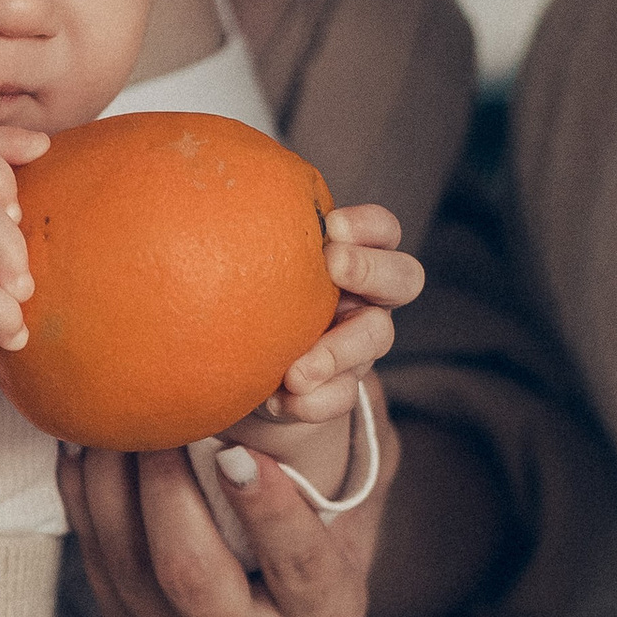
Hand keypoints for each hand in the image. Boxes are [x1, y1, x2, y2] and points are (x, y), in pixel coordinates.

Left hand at [63, 427, 397, 616]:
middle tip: (160, 419)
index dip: (268, 511)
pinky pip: (93, 566)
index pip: (301, 565)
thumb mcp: (356, 467)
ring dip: (113, 483)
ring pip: (129, 568)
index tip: (236, 452)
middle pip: (193, 575)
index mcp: (329, 613)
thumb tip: (303, 371)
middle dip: (167, 489)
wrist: (275, 570)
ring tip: (115, 416)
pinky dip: (84, 497)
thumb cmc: (326, 499)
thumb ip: (340, 423)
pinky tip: (85, 445)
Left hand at [251, 203, 420, 443]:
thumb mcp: (250, 269)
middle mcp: (366, 298)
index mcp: (350, 258)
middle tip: (333, 266)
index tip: (332, 227)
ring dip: (338, 349)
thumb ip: (250, 246)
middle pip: (404, 276)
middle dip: (372, 268)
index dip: (369, 226)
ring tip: (296, 370)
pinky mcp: (342, 388)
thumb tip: (212, 215)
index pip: (382, 231)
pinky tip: (278, 401)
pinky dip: (313, 401)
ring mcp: (361, 345)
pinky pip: (343, 396)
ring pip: (378, 337)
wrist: (243, 378)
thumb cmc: (247, 299)